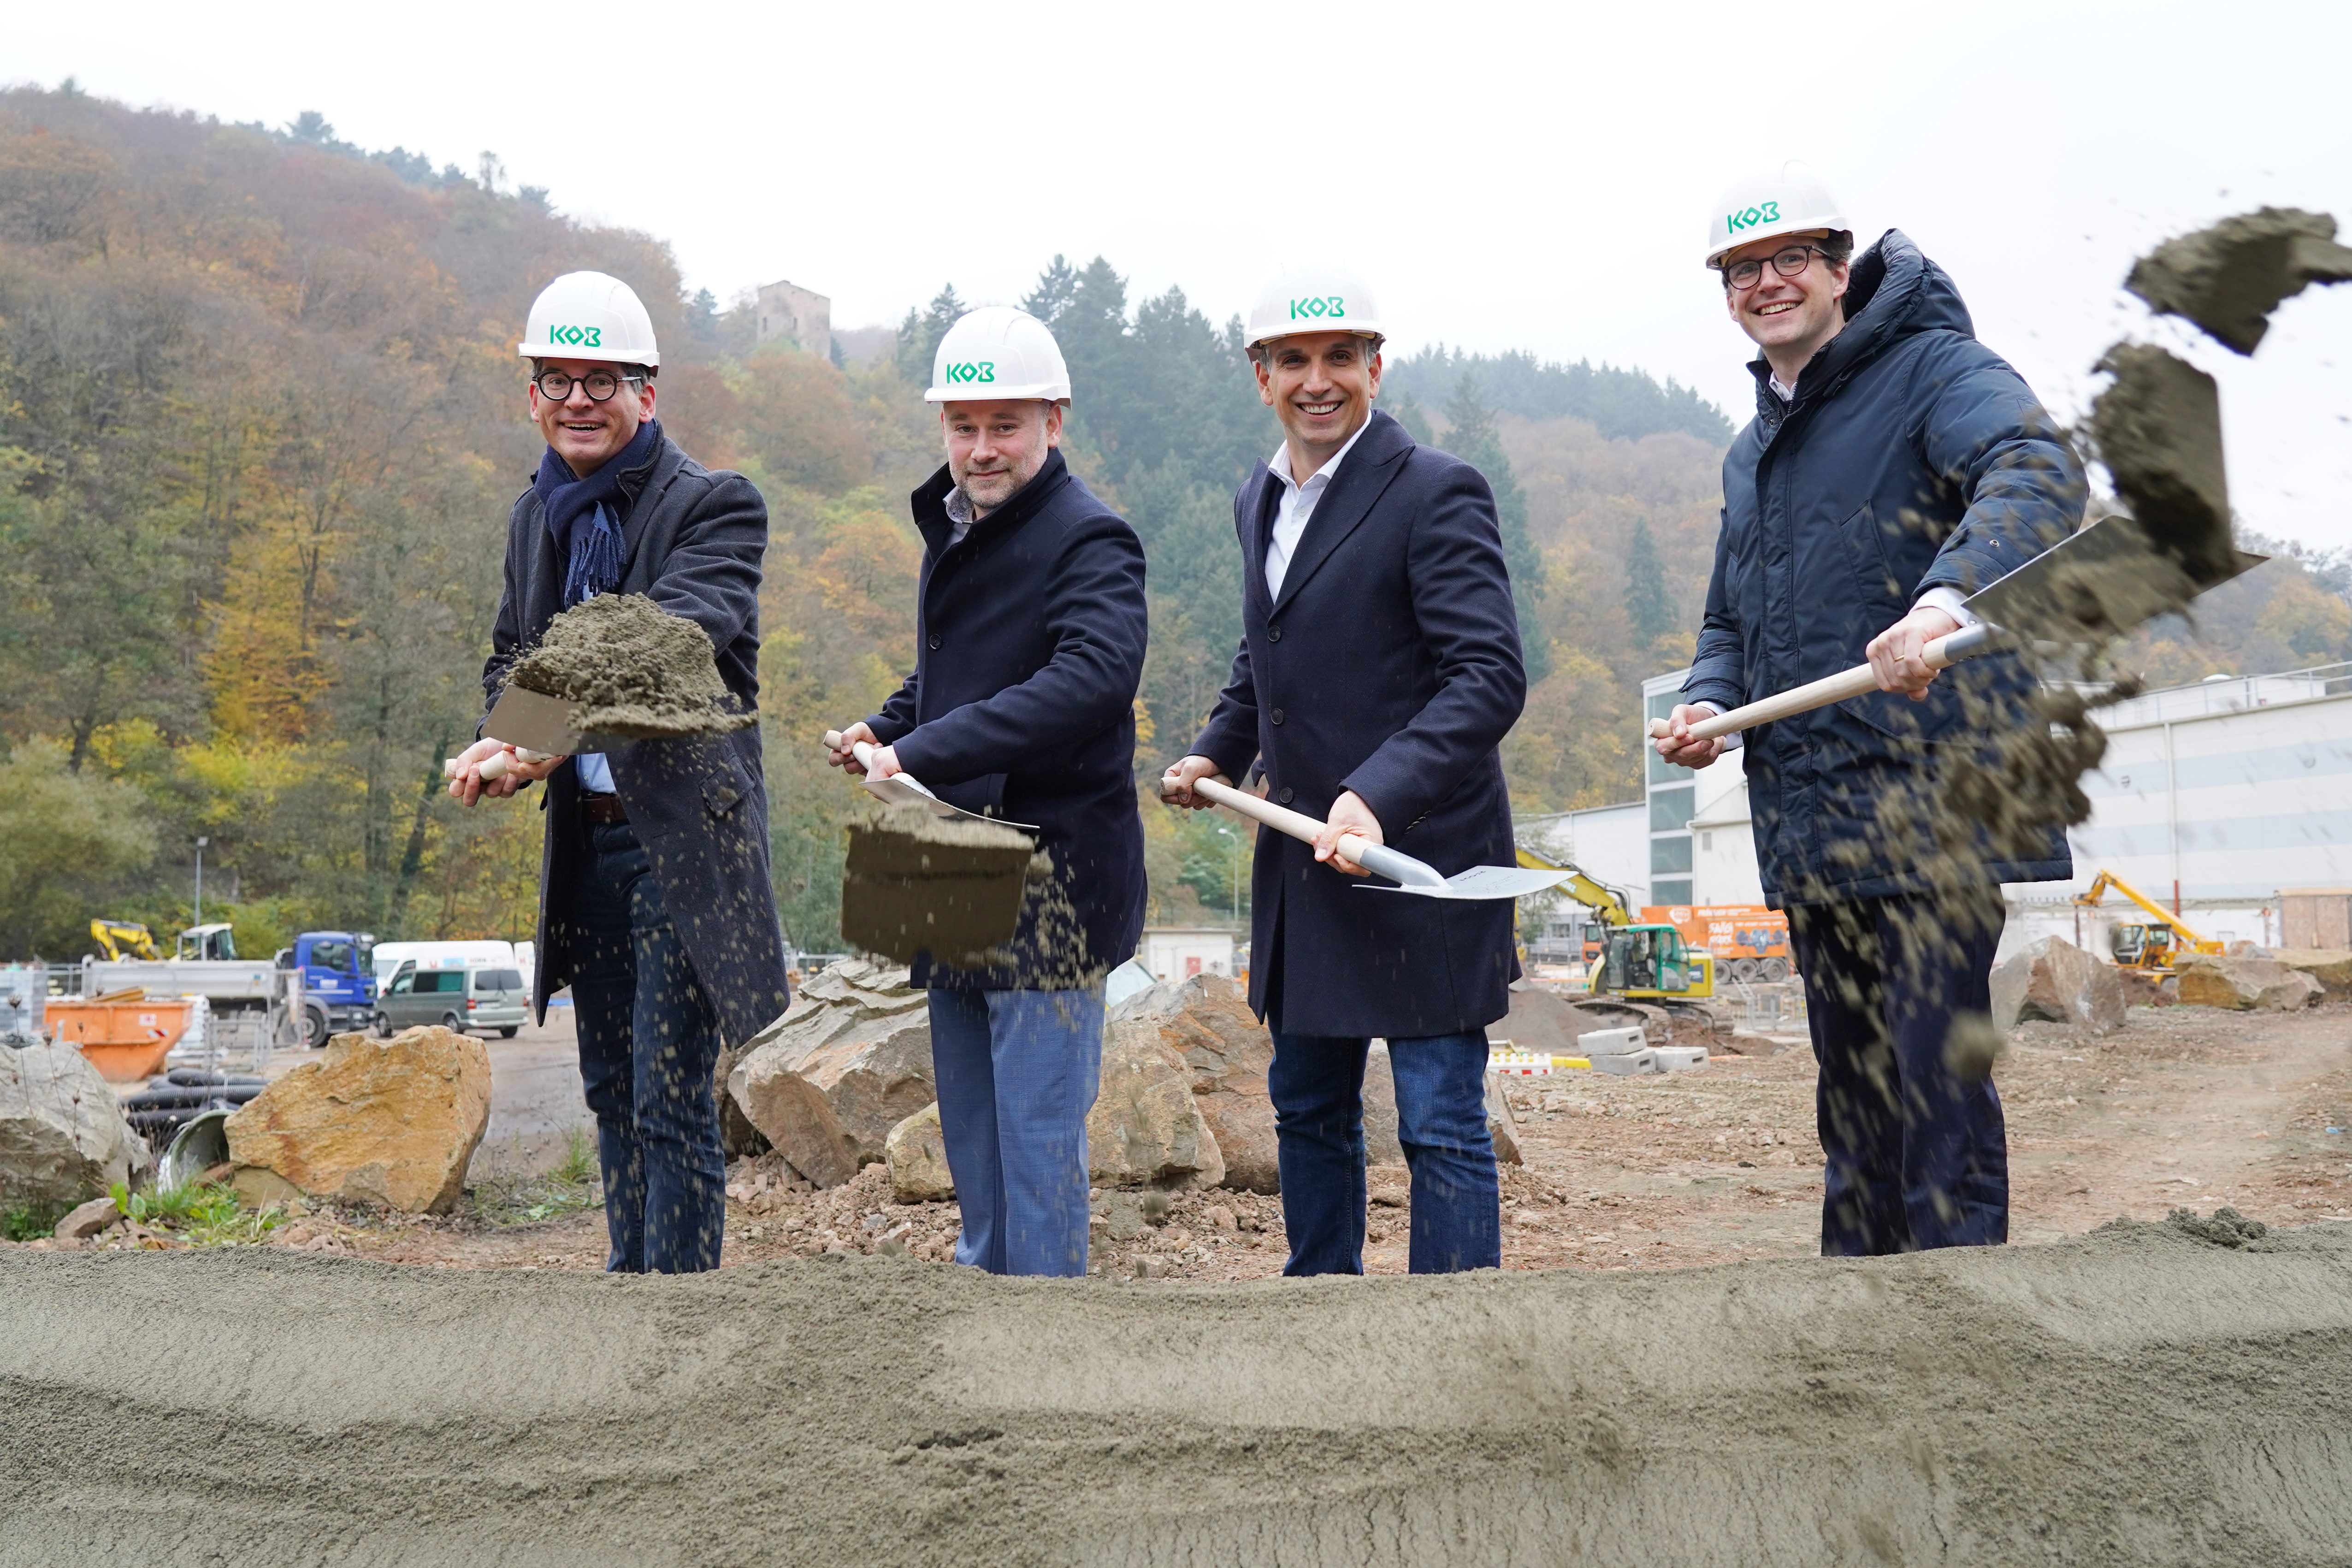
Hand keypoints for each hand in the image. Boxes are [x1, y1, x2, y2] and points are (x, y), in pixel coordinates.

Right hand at [446, 737, 563, 806]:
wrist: (511, 745)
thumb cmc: (489, 748)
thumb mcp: (475, 750)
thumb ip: (463, 760)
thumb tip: (459, 776)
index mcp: (466, 778)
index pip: (455, 790)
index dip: (460, 785)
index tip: (471, 768)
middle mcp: (478, 787)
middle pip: (469, 800)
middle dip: (473, 787)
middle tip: (478, 770)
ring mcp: (492, 789)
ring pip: (490, 794)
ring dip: (495, 780)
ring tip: (499, 767)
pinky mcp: (506, 790)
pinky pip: (506, 792)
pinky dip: (509, 781)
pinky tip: (510, 773)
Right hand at [825, 722, 901, 779]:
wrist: (882, 734)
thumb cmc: (867, 731)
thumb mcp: (858, 729)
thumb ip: (848, 736)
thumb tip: (844, 751)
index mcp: (840, 751)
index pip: (833, 760)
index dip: (839, 759)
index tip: (849, 752)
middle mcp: (849, 760)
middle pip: (848, 768)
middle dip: (855, 762)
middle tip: (862, 754)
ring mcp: (860, 766)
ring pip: (859, 771)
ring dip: (865, 762)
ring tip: (871, 752)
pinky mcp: (869, 769)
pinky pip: (870, 773)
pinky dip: (873, 765)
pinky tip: (876, 756)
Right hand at [1158, 755, 1228, 809]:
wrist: (1218, 760)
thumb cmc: (1201, 761)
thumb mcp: (1190, 769)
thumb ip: (1183, 784)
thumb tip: (1183, 800)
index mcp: (1171, 780)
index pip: (1165, 796)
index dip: (1174, 798)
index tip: (1186, 794)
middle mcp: (1180, 788)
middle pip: (1181, 804)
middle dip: (1193, 798)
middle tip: (1200, 788)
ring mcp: (1191, 794)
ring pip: (1194, 806)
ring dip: (1203, 799)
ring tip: (1208, 786)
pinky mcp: (1201, 797)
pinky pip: (1204, 805)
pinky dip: (1209, 799)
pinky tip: (1211, 789)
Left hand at [1315, 790, 1382, 876]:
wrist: (1357, 795)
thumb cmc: (1354, 804)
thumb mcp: (1337, 822)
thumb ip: (1328, 840)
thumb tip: (1320, 857)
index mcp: (1371, 843)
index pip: (1361, 866)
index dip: (1346, 865)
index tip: (1335, 856)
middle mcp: (1368, 848)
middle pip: (1351, 865)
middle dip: (1332, 857)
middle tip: (1319, 843)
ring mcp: (1360, 847)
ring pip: (1344, 860)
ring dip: (1328, 852)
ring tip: (1318, 838)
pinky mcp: (1353, 845)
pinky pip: (1342, 853)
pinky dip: (1330, 848)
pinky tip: (1321, 840)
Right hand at [1653, 704, 1724, 769]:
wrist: (1705, 719)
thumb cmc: (1690, 716)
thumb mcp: (1682, 711)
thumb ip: (1676, 719)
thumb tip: (1678, 733)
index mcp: (1662, 741)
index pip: (1663, 748)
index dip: (1676, 744)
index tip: (1689, 737)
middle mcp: (1671, 754)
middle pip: (1681, 756)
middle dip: (1696, 748)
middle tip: (1707, 740)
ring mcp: (1684, 760)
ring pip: (1696, 759)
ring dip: (1708, 747)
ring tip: (1712, 735)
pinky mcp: (1697, 764)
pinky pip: (1707, 761)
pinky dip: (1715, 750)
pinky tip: (1715, 741)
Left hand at [1866, 605, 1961, 700]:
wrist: (1936, 616)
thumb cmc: (1922, 642)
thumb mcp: (1912, 663)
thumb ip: (1911, 682)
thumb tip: (1917, 696)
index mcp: (1874, 652)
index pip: (1885, 684)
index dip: (1904, 689)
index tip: (1917, 684)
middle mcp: (1880, 644)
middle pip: (1896, 681)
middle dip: (1915, 684)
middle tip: (1927, 677)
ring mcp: (1894, 637)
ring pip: (1903, 673)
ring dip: (1922, 678)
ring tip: (1931, 671)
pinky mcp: (1911, 633)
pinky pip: (1912, 662)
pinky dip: (1924, 671)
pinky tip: (1933, 669)